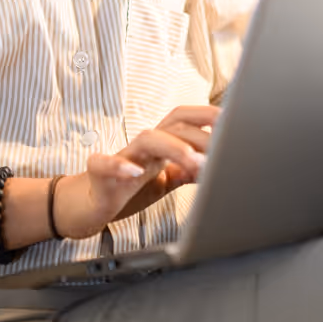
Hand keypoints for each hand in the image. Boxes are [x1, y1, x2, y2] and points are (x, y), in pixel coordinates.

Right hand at [52, 105, 220, 239]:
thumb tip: (219, 164)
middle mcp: (144, 145)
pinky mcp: (99, 173)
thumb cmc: (129, 187)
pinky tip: (134, 172)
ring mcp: (122, 156)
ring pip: (148, 139)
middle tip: (222, 149)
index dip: (206, 116)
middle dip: (199, 136)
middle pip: (173, 126)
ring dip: (173, 148)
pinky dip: (118, 165)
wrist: (91, 205)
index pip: (184, 119)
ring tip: (192, 161)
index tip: (231, 120)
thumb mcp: (167, 180)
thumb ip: (189, 171)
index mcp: (161, 144)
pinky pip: (104, 164)